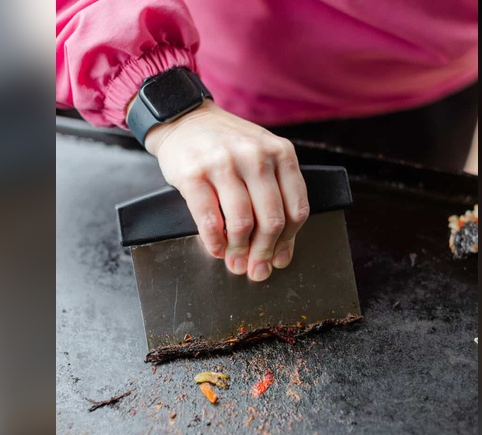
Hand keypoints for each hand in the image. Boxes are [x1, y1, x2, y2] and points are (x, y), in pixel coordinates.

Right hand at [140, 100, 308, 281]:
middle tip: (255, 268)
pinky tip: (216, 248)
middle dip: (263, 252)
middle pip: (271, 219)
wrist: (184, 118)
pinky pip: (210, 219)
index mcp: (281, 153)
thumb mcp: (261, 157)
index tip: (277, 258)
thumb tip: (279, 253)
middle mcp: (256, 156)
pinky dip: (214, 242)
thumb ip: (275, 196)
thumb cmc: (226, 145)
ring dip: (239, 250)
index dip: (288, 242)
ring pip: (242, 222)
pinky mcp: (194, 173)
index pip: (296, 209)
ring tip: (234, 261)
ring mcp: (224, 163)